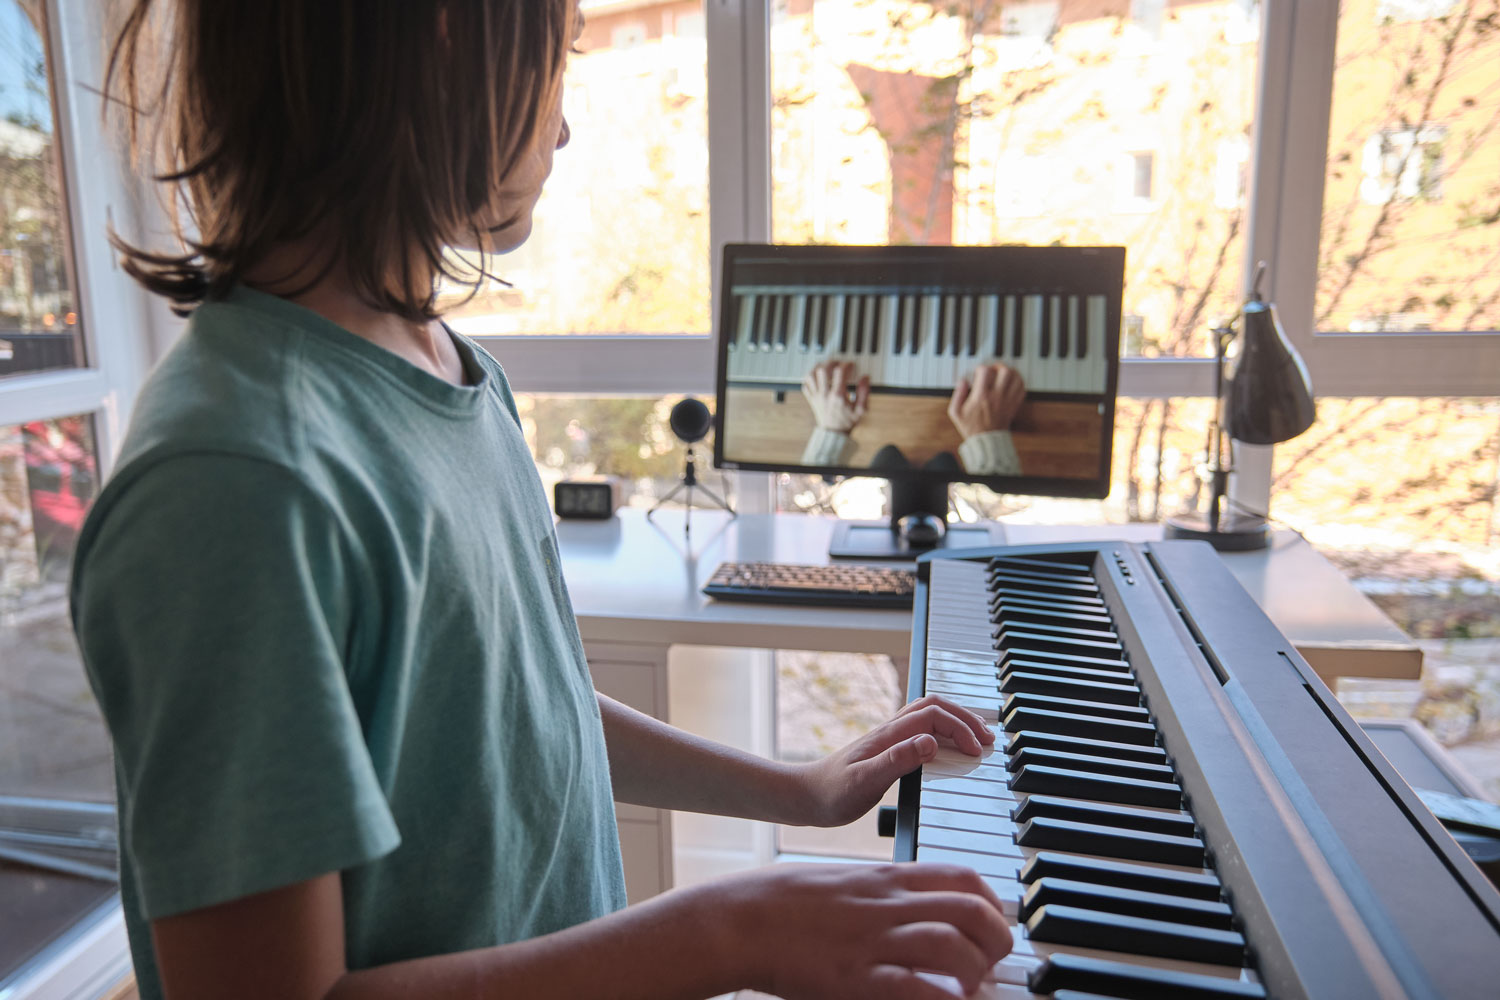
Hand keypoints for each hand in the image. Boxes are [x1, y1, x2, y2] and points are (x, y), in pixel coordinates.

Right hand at [715, 862, 1012, 999]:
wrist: (740, 918)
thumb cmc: (784, 902)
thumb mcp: (844, 881)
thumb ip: (883, 892)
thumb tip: (914, 909)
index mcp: (886, 879)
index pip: (963, 879)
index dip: (993, 904)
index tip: (993, 925)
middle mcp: (888, 906)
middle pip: (971, 910)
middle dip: (997, 939)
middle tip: (992, 962)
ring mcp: (872, 941)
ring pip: (951, 944)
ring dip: (974, 971)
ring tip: (969, 988)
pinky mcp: (853, 978)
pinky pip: (913, 987)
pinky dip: (941, 997)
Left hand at [794, 695, 994, 828]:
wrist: (804, 797)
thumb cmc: (831, 793)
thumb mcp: (864, 782)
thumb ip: (897, 761)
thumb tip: (930, 742)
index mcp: (889, 735)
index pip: (934, 716)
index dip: (960, 728)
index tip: (977, 753)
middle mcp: (890, 732)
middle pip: (935, 707)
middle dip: (966, 718)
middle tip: (989, 740)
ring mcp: (889, 739)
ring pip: (929, 716)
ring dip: (956, 722)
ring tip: (979, 740)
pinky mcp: (887, 751)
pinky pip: (922, 732)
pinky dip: (943, 734)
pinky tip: (949, 751)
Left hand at [802, 360, 870, 432]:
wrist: (834, 433)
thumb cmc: (847, 421)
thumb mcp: (861, 409)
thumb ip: (864, 393)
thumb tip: (865, 378)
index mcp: (838, 396)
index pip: (840, 372)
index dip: (846, 365)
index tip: (850, 365)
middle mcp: (825, 394)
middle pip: (823, 370)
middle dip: (831, 363)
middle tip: (838, 364)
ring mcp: (816, 396)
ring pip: (811, 375)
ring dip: (818, 368)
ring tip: (826, 367)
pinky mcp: (811, 399)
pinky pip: (805, 384)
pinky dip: (810, 378)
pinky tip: (817, 376)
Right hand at [948, 364, 1024, 438]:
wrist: (986, 441)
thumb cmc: (971, 427)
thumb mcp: (956, 412)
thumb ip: (957, 394)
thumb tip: (962, 381)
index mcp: (981, 396)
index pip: (985, 371)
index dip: (981, 368)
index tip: (978, 373)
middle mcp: (996, 396)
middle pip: (1005, 371)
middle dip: (998, 366)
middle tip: (993, 370)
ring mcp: (1007, 400)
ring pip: (1016, 378)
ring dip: (1010, 372)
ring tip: (1003, 374)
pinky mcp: (1014, 405)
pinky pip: (1022, 388)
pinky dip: (1018, 381)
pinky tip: (1011, 382)